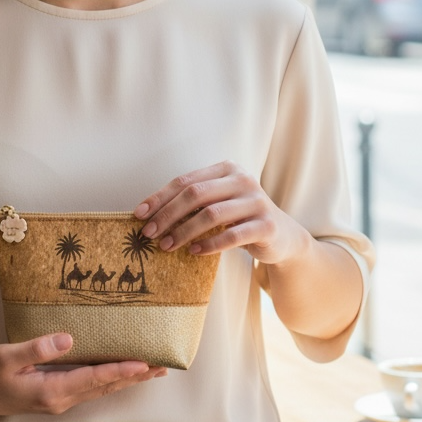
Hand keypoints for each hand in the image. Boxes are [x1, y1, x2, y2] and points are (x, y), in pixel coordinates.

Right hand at [0, 334, 166, 417]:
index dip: (120, 370)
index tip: (144, 363)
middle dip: (134, 376)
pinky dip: (110, 381)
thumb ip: (37, 348)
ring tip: (151, 370)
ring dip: (126, 380)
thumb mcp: (7, 356)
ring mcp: (60, 401)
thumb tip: (68, 339)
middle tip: (162, 366)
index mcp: (51, 390)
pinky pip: (91, 389)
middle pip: (105, 387)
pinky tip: (120, 374)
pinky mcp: (57, 396)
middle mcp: (60, 399)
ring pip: (101, 390)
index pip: (94, 379)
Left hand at [134, 161, 306, 266]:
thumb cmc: (240, 218)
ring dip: (184, 231)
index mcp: (227, 169)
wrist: (282, 237)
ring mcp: (257, 201)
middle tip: (149, 233)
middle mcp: (243, 180)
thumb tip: (148, 214)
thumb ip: (193, 201)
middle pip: (196, 194)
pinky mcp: (266, 225)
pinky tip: (194, 252)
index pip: (186, 181)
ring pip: (212, 214)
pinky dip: (209, 244)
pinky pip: (232, 235)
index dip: (160, 197)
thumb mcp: (218, 203)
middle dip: (168, 214)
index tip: (139, 214)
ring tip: (167, 246)